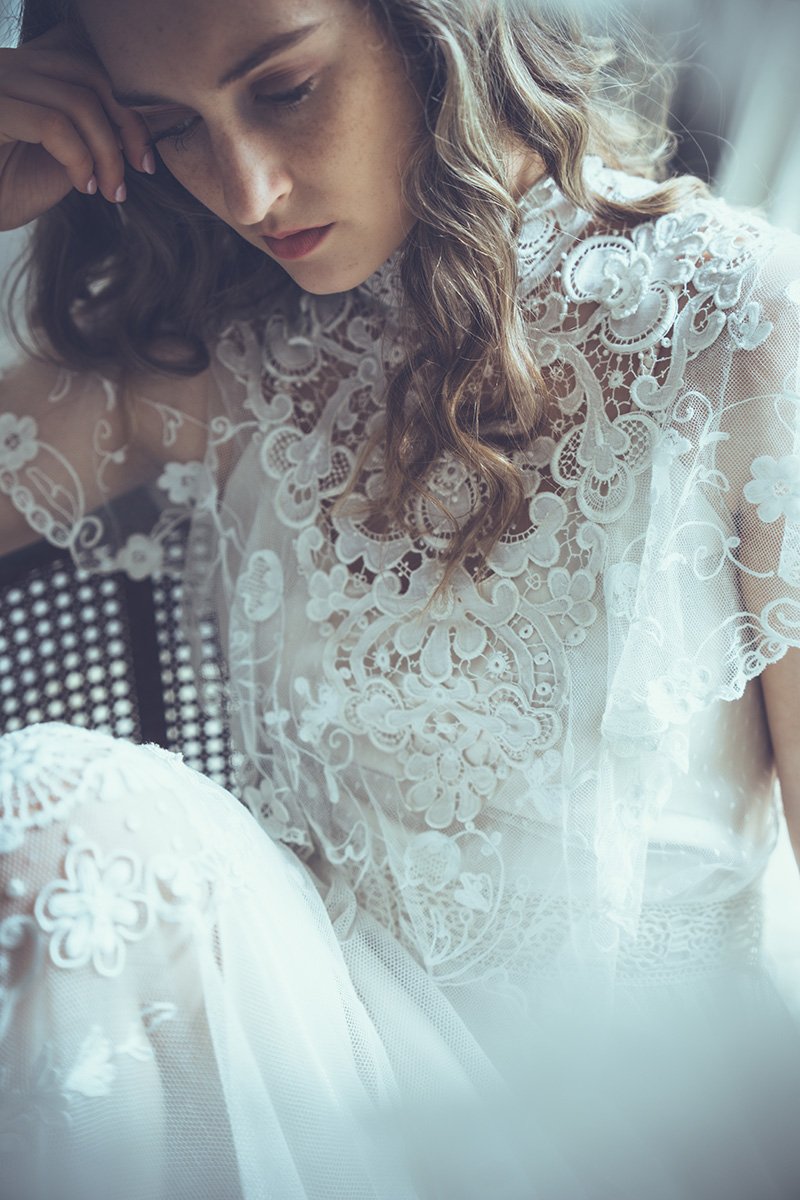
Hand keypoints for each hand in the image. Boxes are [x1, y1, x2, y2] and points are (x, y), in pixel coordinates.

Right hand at [0, 20, 153, 230]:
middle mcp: (13, 64)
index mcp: (32, 69)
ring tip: (110, 189)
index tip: (146, 152)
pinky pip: (54, 125)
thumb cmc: (10, 188)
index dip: (131, 103)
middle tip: (143, 168)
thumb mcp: (67, 158)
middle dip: (130, 126)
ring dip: (108, 152)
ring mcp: (1, 82)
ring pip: (79, 101)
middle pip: (93, 75)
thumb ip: (99, 133)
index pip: (94, 62)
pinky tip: (84, 186)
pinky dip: (80, 160)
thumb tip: (153, 123)